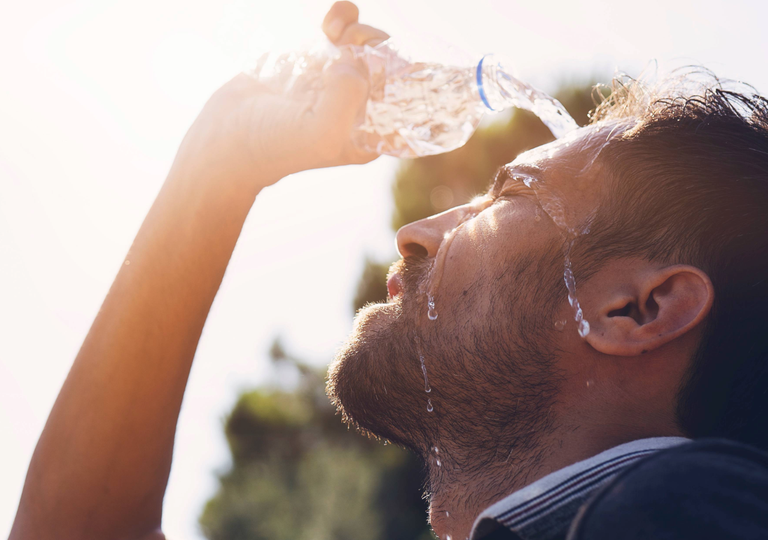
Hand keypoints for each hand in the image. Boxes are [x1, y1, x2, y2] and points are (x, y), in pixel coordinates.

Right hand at [172, 2, 388, 191]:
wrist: (225, 137)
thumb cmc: (274, 145)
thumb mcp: (320, 134)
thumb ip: (346, 99)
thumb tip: (352, 59)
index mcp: (371, 133)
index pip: (408, 99)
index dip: (404, 74)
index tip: (376, 65)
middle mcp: (359, 108)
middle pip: (391, 65)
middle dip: (377, 46)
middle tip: (350, 46)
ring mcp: (337, 82)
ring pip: (369, 43)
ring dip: (360, 30)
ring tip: (335, 34)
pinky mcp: (315, 61)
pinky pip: (344, 30)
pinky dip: (342, 18)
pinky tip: (329, 26)